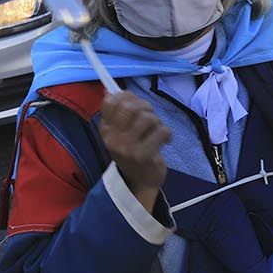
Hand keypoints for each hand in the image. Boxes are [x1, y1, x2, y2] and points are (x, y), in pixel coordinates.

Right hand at [99, 92, 170, 211]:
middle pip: (130, 106)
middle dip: (145, 107)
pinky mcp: (144, 155)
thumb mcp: (120, 133)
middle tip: (150, 117)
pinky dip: (167, 133)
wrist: (139, 182)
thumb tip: (113, 90)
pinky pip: (161, 131)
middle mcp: (113, 138)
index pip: (110, 101)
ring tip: (157, 131)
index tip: (136, 103)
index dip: (127, 96)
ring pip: (147, 118)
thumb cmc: (133, 152)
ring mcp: (128, 148)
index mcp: (106, 129)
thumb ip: (119, 113)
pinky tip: (164, 141)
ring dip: (157, 122)